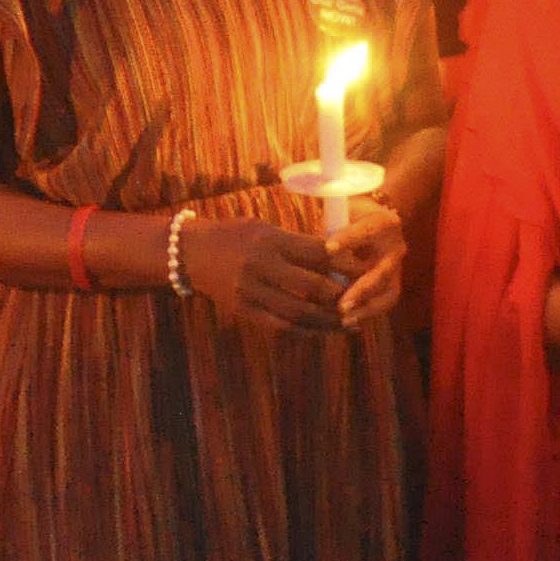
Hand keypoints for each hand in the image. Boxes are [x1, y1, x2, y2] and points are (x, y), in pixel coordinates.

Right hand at [176, 213, 354, 332]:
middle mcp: (261, 265)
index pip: (318, 253)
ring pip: (299, 312)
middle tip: (364, 299)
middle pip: (312, 286)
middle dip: (343, 295)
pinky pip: (280, 325)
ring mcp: (250, 291)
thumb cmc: (235, 235)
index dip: (346, 264)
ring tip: (350, 323)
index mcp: (270, 239)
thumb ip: (296, 243)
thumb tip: (336, 258)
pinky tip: (322, 332)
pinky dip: (305, 331)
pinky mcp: (243, 310)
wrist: (191, 253)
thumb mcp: (264, 228)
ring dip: (328, 321)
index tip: (367, 271)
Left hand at [321, 200, 410, 328]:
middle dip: (362, 289)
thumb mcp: (342, 210)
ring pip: (388, 293)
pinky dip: (367, 314)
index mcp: (384, 223)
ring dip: (367, 308)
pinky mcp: (392, 285)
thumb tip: (309, 242)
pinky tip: (347, 323)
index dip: (348, 239)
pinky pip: (384, 303)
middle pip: (383, 271)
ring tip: (344, 319)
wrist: (375, 220)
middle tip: (341, 304)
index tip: (328, 248)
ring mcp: (396, 269)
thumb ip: (329, 223)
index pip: (367, 230)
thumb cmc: (351, 213)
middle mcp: (395, 248)